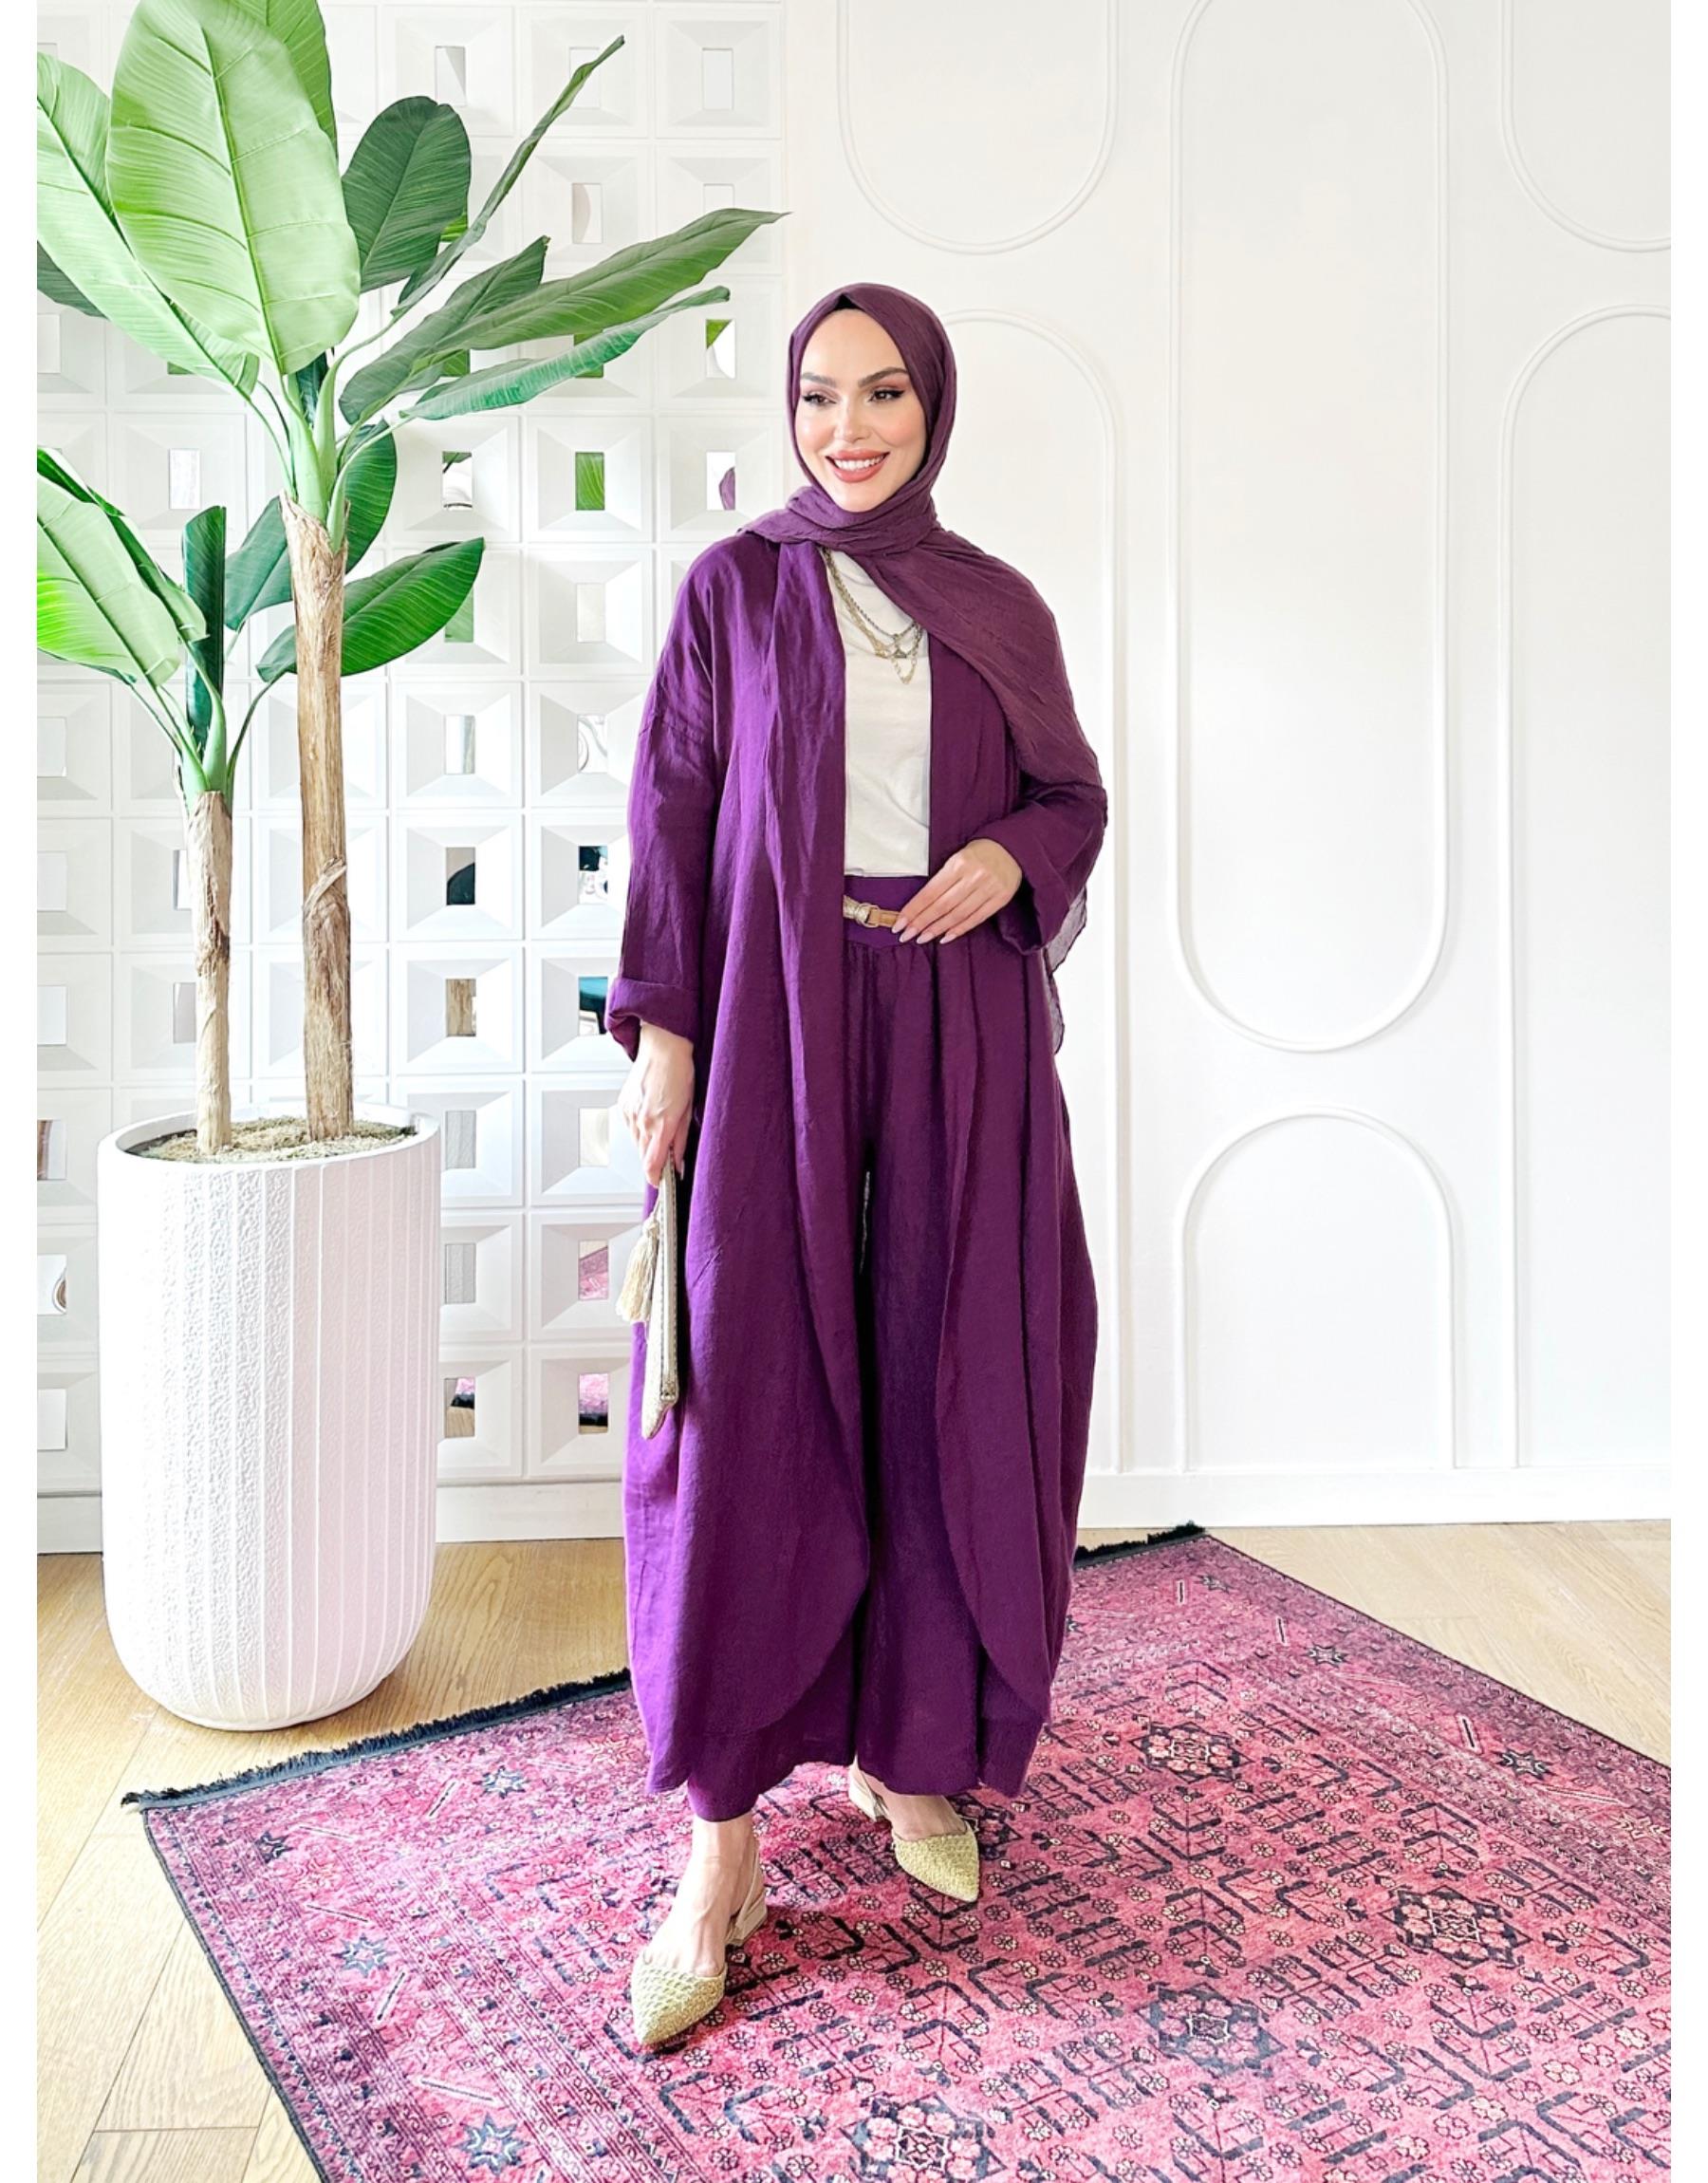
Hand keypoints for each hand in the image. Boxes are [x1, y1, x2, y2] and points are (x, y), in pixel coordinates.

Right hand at [619, 1024, 694, 1185]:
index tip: (661, 1183)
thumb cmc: (680, 1072)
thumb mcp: (689, 1110)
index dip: (655, 1179)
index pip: (651, 1165)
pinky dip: (640, 1128)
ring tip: (661, 1129)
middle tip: (668, 1156)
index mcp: (660, 1124)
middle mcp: (641, 1120)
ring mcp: (629, 1112)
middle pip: (643, 1156)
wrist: (663, 1047)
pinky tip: (651, 1117)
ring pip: (636, 1142)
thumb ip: (681, 1140)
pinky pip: (630, 1126)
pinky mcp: (623, 1105)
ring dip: (647, 1144)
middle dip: (654, 1160)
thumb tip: (678, 1162)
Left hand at [893, 838, 1023, 942]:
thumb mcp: (958, 858)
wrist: (1013, 847)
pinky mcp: (1000, 898)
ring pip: (957, 914)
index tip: (900, 923)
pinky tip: (945, 937)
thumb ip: (942, 879)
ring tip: (922, 938)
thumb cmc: (979, 853)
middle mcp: (974, 876)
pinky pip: (976, 918)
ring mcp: (989, 888)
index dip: (914, 910)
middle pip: (942, 905)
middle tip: (906, 935)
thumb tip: (920, 906)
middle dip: (921, 922)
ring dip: (937, 929)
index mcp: (959, 863)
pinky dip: (959, 929)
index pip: (930, 892)